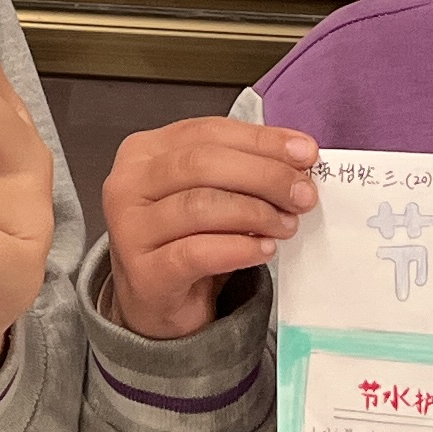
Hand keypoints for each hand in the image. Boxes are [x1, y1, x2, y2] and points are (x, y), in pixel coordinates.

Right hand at [100, 116, 321, 341]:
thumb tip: (298, 156)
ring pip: (200, 206)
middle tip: (303, 194)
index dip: (260, 140)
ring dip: (255, 213)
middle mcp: (127, 184)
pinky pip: (197, 253)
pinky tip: (264, 250)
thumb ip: (241, 168)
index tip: (305, 153)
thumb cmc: (184, 237)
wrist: (155, 300)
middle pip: (202, 164)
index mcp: (144, 151)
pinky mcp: (144, 272)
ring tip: (286, 225)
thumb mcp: (208, 191)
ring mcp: (129, 229)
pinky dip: (238, 249)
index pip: (207, 131)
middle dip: (264, 175)